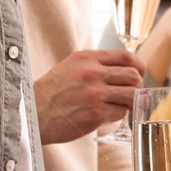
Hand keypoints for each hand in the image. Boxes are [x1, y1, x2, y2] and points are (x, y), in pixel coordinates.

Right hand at [33, 49, 147, 144]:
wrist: (31, 113)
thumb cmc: (52, 93)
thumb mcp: (71, 67)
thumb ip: (96, 65)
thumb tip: (126, 69)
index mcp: (87, 58)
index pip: (127, 56)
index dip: (139, 66)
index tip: (139, 74)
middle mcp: (92, 72)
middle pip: (134, 76)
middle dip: (137, 86)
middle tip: (130, 94)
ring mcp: (94, 93)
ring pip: (132, 94)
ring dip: (130, 102)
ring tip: (121, 105)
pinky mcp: (95, 113)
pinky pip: (121, 112)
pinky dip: (119, 114)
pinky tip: (107, 114)